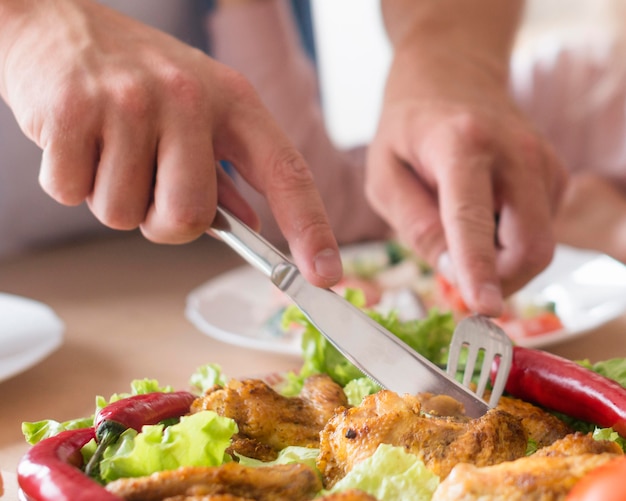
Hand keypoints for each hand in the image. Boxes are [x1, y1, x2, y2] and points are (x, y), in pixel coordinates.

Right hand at [0, 0, 341, 286]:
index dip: (311, 229)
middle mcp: (189, 98)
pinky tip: (79, 142)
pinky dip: (71, 182)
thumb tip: (252, 224)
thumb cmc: (138, 78)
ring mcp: (130, 101)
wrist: (57, 26)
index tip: (326, 275)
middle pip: (190, 217)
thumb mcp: (200, 111)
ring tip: (109, 150)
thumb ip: (227, 170)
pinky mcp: (73, 110)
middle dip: (165, 224)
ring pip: (123, 215)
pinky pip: (71, 193)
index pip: (287, 174)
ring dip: (113, 199)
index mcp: (234, 102)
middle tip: (149, 189)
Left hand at [366, 13, 566, 314]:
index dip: (479, 269)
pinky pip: (539, 231)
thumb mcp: (384, 175)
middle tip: (464, 288)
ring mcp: (544, 163)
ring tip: (464, 227)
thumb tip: (453, 273)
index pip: (473, 219)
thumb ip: (414, 225)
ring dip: (501, 261)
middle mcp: (516, 152)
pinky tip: (485, 213)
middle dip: (499, 282)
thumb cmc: (409, 127)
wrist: (453, 74)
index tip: (484, 308)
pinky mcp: (556, 176)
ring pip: (539, 246)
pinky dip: (510, 241)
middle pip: (530, 246)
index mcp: (463, 144)